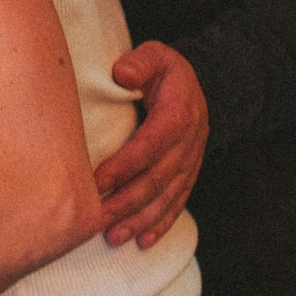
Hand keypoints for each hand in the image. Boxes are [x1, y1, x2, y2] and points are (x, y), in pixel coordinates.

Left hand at [97, 42, 207, 250]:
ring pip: (167, 197)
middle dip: (127, 202)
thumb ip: (140, 61)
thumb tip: (121, 74)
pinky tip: (144, 241)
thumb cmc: (166, 70)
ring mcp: (192, 161)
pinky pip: (178, 202)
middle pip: (157, 178)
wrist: (199, 84)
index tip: (96, 182)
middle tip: (98, 219)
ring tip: (114, 237)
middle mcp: (190, 142)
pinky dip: (162, 224)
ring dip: (141, 220)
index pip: (150, 145)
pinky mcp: (189, 174)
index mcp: (179, 114)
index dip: (125, 166)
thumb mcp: (157, 54)